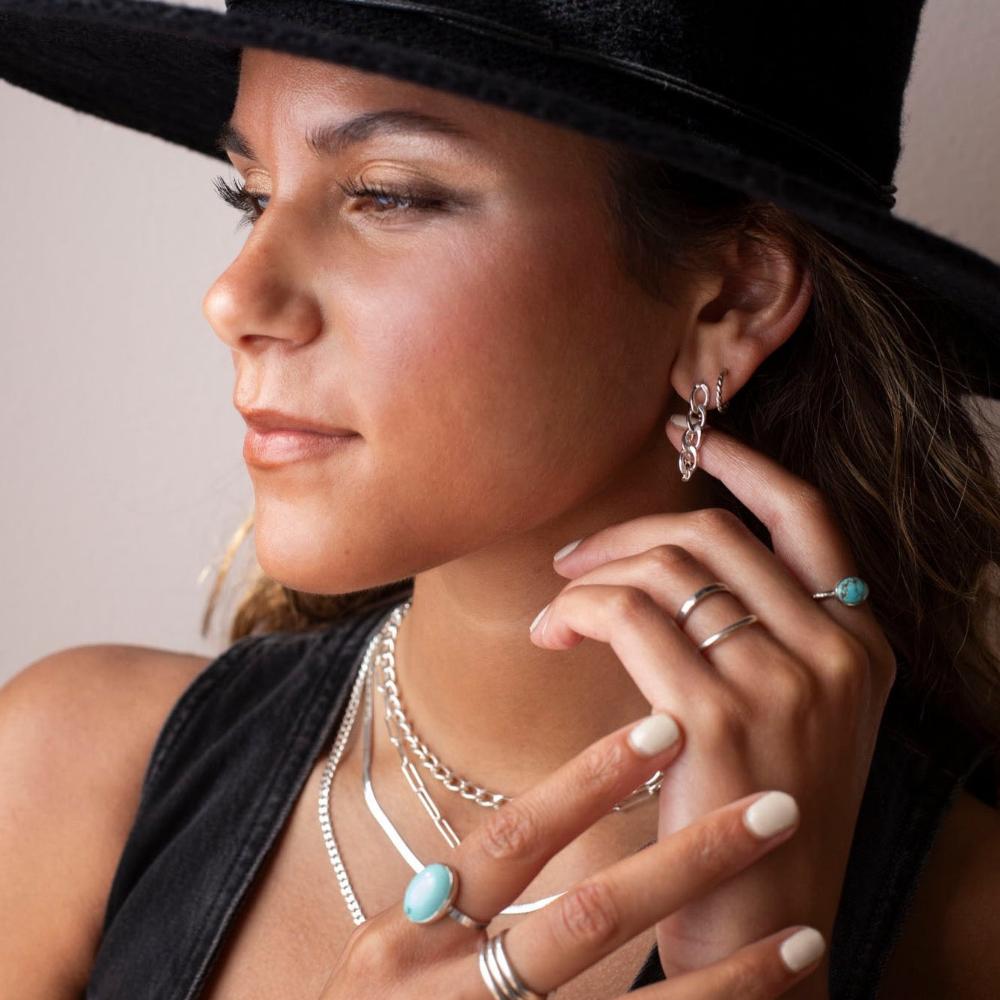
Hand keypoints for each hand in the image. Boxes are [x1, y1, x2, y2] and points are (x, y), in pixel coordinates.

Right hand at [318, 713, 824, 997]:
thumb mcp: (387, 953)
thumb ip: (455, 895)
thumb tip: (553, 811)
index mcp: (406, 933)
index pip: (513, 838)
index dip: (591, 780)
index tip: (668, 727)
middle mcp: (448, 991)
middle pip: (587, 916)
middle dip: (688, 860)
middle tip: (773, 808)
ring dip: (727, 975)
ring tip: (806, 936)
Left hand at [529, 417, 896, 989]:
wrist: (763, 929)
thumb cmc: (756, 816)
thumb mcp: (789, 717)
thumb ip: (757, 637)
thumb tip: (671, 566)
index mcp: (858, 644)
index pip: (806, 517)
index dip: (746, 465)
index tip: (693, 439)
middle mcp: (832, 652)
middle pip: (714, 535)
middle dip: (631, 531)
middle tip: (576, 557)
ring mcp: (782, 682)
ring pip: (665, 569)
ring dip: (594, 574)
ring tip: (557, 607)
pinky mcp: (717, 717)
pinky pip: (628, 617)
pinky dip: (577, 610)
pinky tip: (552, 635)